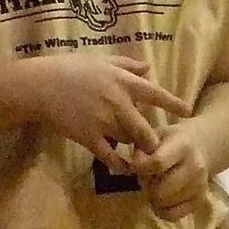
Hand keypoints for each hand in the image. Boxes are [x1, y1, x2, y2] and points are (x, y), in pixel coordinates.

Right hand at [28, 54, 189, 172]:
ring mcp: (104, 122)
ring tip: (142, 155)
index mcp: (125, 83)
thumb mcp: (103, 60)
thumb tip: (149, 68)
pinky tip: (123, 168)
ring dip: (136, 149)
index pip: (156, 95)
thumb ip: (128, 65)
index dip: (174, 104)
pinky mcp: (88, 137)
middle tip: (160, 146)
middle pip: (146, 128)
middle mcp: (119, 104)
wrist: (40, 86)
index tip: (188, 111)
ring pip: (130, 141)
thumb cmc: (71, 69)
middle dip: (155, 140)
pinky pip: (109, 156)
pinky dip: (118, 164)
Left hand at [132, 121, 209, 221]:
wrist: (197, 147)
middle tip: (150, 178)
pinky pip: (173, 215)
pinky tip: (164, 197)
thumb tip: (135, 165)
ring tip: (159, 184)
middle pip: (161, 190)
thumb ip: (142, 148)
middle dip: (149, 186)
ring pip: (165, 204)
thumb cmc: (168, 142)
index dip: (141, 167)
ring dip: (155, 197)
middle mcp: (195, 165)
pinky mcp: (200, 199)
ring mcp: (200, 184)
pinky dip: (163, 210)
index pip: (157, 163)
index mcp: (183, 145)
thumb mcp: (154, 136)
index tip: (137, 165)